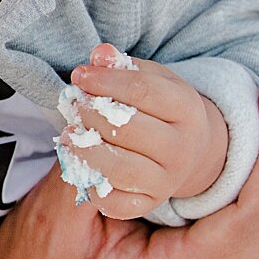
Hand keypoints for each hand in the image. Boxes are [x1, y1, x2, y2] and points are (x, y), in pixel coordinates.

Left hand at [53, 44, 230, 214]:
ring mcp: (167, 180)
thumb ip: (124, 67)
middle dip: (91, 114)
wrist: (191, 151)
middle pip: (128, 129)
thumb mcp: (152, 79)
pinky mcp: (149, 204)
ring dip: (86, 151)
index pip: (143, 91)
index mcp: (187, 109)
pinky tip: (80, 166)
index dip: (105, 81)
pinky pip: (115, 203)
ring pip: (121, 169)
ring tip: (67, 135)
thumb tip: (100, 54)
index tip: (79, 75)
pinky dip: (92, 187)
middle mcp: (181, 148)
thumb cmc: (161, 108)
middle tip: (73, 105)